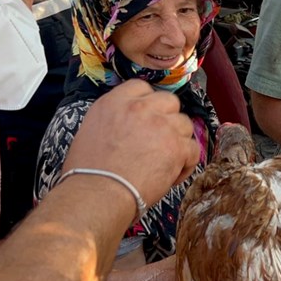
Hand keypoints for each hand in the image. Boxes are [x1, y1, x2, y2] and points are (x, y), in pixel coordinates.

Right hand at [63, 79, 200, 208]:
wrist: (97, 193)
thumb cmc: (87, 171)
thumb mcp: (91, 130)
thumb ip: (114, 118)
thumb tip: (127, 124)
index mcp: (115, 101)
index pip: (141, 87)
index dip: (148, 104)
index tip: (147, 119)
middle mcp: (140, 108)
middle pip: (169, 101)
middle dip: (167, 119)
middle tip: (158, 139)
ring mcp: (161, 125)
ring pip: (184, 124)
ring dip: (178, 141)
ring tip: (165, 161)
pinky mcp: (177, 146)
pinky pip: (193, 149)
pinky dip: (186, 163)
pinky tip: (172, 175)